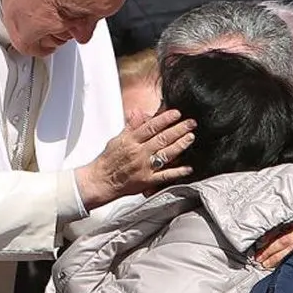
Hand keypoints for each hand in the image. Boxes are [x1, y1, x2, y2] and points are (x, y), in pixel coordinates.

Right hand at [76, 109, 195, 209]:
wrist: (101, 180)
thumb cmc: (108, 160)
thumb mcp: (117, 139)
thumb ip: (130, 127)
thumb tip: (139, 112)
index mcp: (131, 141)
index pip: (150, 126)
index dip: (165, 119)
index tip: (177, 113)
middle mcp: (139, 153)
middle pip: (162, 138)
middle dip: (178, 129)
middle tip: (191, 123)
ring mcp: (144, 167)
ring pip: (166, 154)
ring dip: (180, 145)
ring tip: (191, 137)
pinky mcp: (147, 180)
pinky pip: (165, 175)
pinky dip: (178, 172)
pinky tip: (188, 167)